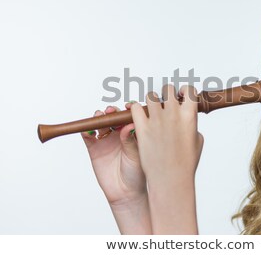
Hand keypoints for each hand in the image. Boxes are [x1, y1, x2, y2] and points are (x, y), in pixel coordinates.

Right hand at [81, 103, 151, 233]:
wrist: (125, 192)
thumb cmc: (137, 174)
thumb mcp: (136, 155)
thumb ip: (130, 140)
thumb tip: (129, 125)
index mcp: (133, 133)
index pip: (129, 116)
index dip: (128, 109)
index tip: (128, 106)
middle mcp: (119, 134)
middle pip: (113, 117)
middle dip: (111, 111)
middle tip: (111, 111)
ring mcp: (106, 140)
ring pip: (100, 123)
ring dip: (99, 117)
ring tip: (99, 117)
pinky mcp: (94, 148)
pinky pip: (88, 136)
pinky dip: (86, 130)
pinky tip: (88, 130)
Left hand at [130, 84, 203, 186]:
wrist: (170, 178)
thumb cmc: (186, 163)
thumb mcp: (197, 142)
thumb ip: (192, 126)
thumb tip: (189, 120)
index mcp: (190, 115)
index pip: (189, 91)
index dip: (185, 91)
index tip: (182, 96)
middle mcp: (173, 113)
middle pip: (167, 89)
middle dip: (166, 94)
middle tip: (164, 103)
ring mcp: (156, 119)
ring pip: (150, 96)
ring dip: (151, 101)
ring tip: (150, 110)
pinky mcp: (141, 127)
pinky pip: (135, 108)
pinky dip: (136, 110)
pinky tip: (139, 117)